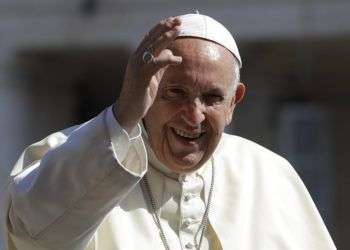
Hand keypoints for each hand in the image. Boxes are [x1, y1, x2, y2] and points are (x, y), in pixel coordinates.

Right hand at [114, 17, 181, 132]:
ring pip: (152, 47)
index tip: (174, 22)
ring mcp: (137, 67)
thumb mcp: (153, 77)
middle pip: (151, 38)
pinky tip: (178, 60)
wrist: (128, 110)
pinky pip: (156, 63)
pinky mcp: (141, 76)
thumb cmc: (141, 95)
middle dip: (165, 27)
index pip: (150, 38)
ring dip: (166, 37)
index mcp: (138, 58)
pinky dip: (167, 60)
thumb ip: (161, 64)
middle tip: (178, 20)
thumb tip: (171, 52)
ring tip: (178, 30)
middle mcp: (135, 59)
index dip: (162, 28)